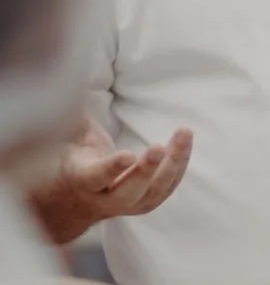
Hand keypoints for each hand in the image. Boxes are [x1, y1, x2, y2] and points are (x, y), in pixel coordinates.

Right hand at [32, 118, 192, 244]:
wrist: (82, 198)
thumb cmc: (76, 158)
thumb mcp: (67, 139)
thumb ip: (73, 116)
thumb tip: (67, 79)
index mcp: (83, 180)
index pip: (97, 176)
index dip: (112, 167)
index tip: (127, 155)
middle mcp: (107, 199)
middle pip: (130, 189)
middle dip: (146, 169)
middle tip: (158, 147)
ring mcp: (131, 204)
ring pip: (156, 188)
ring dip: (173, 161)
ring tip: (184, 133)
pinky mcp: (149, 202)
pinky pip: (169, 184)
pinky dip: (180, 162)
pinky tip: (186, 140)